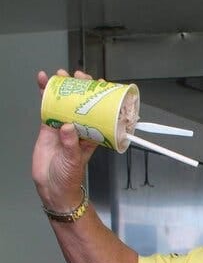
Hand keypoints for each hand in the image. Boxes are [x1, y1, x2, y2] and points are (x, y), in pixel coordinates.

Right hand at [32, 69, 98, 210]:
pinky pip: (47, 107)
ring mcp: (62, 126)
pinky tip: (43, 81)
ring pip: (64, 102)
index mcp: (91, 136)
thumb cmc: (69, 179)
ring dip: (62, 87)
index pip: (98, 113)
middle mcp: (78, 129)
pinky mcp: (48, 127)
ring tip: (61, 74)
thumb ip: (71, 145)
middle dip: (79, 87)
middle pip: (81, 103)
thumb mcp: (74, 161)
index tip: (98, 84)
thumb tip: (68, 127)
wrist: (52, 188)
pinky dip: (45, 94)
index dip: (99, 97)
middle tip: (77, 76)